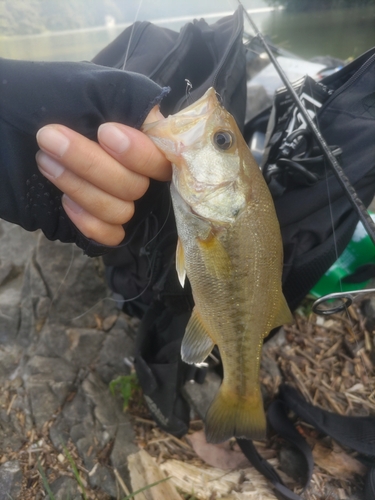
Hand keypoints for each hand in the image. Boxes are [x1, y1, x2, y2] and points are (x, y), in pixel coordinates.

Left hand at [36, 107, 170, 245]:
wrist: (28, 129)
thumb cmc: (63, 102)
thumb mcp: (99, 89)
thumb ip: (132, 103)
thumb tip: (150, 120)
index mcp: (149, 143)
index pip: (164, 159)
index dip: (139, 154)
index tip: (104, 133)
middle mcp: (144, 175)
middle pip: (136, 187)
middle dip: (90, 164)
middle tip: (50, 138)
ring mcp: (128, 203)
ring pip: (120, 211)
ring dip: (79, 187)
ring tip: (46, 160)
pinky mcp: (108, 224)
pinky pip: (111, 236)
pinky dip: (88, 222)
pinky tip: (65, 201)